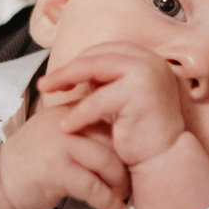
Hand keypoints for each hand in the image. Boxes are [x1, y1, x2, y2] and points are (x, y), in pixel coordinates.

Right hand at [0, 102, 129, 208]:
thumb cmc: (28, 165)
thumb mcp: (54, 137)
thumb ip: (80, 132)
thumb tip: (119, 141)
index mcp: (65, 113)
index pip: (105, 117)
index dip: (124, 139)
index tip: (134, 156)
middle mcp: (64, 124)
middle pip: (111, 139)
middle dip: (127, 163)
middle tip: (130, 181)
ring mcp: (60, 146)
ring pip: (106, 162)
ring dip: (121, 184)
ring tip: (124, 196)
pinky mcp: (56, 171)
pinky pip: (94, 186)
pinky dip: (109, 201)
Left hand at [38, 42, 185, 167]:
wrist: (164, 158)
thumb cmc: (140, 132)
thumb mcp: (121, 97)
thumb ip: (105, 80)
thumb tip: (75, 71)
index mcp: (146, 57)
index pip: (104, 50)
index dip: (79, 61)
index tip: (58, 77)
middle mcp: (150, 60)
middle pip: (97, 55)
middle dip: (67, 69)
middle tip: (44, 84)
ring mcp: (147, 73)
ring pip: (94, 68)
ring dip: (65, 79)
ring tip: (46, 93)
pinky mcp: (139, 93)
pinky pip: (99, 99)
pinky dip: (79, 112)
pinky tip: (66, 126)